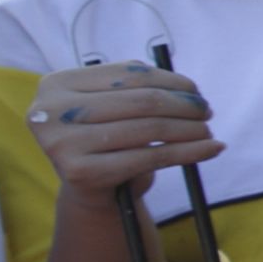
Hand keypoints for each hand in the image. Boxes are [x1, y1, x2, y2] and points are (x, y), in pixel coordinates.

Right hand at [29, 60, 220, 213]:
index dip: (170, 80)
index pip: (129, 73)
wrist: (89, 187)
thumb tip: (190, 89)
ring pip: (148, 129)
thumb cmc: (106, 137)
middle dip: (183, 105)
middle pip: (141, 101)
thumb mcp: (114, 105)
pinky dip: (189, 152)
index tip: (196, 90)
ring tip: (208, 131)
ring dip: (190, 129)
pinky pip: (149, 157)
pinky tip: (211, 149)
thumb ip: (141, 88)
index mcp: (57, 83)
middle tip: (207, 111)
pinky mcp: (80, 172)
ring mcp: (62, 143)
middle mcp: (51, 111)